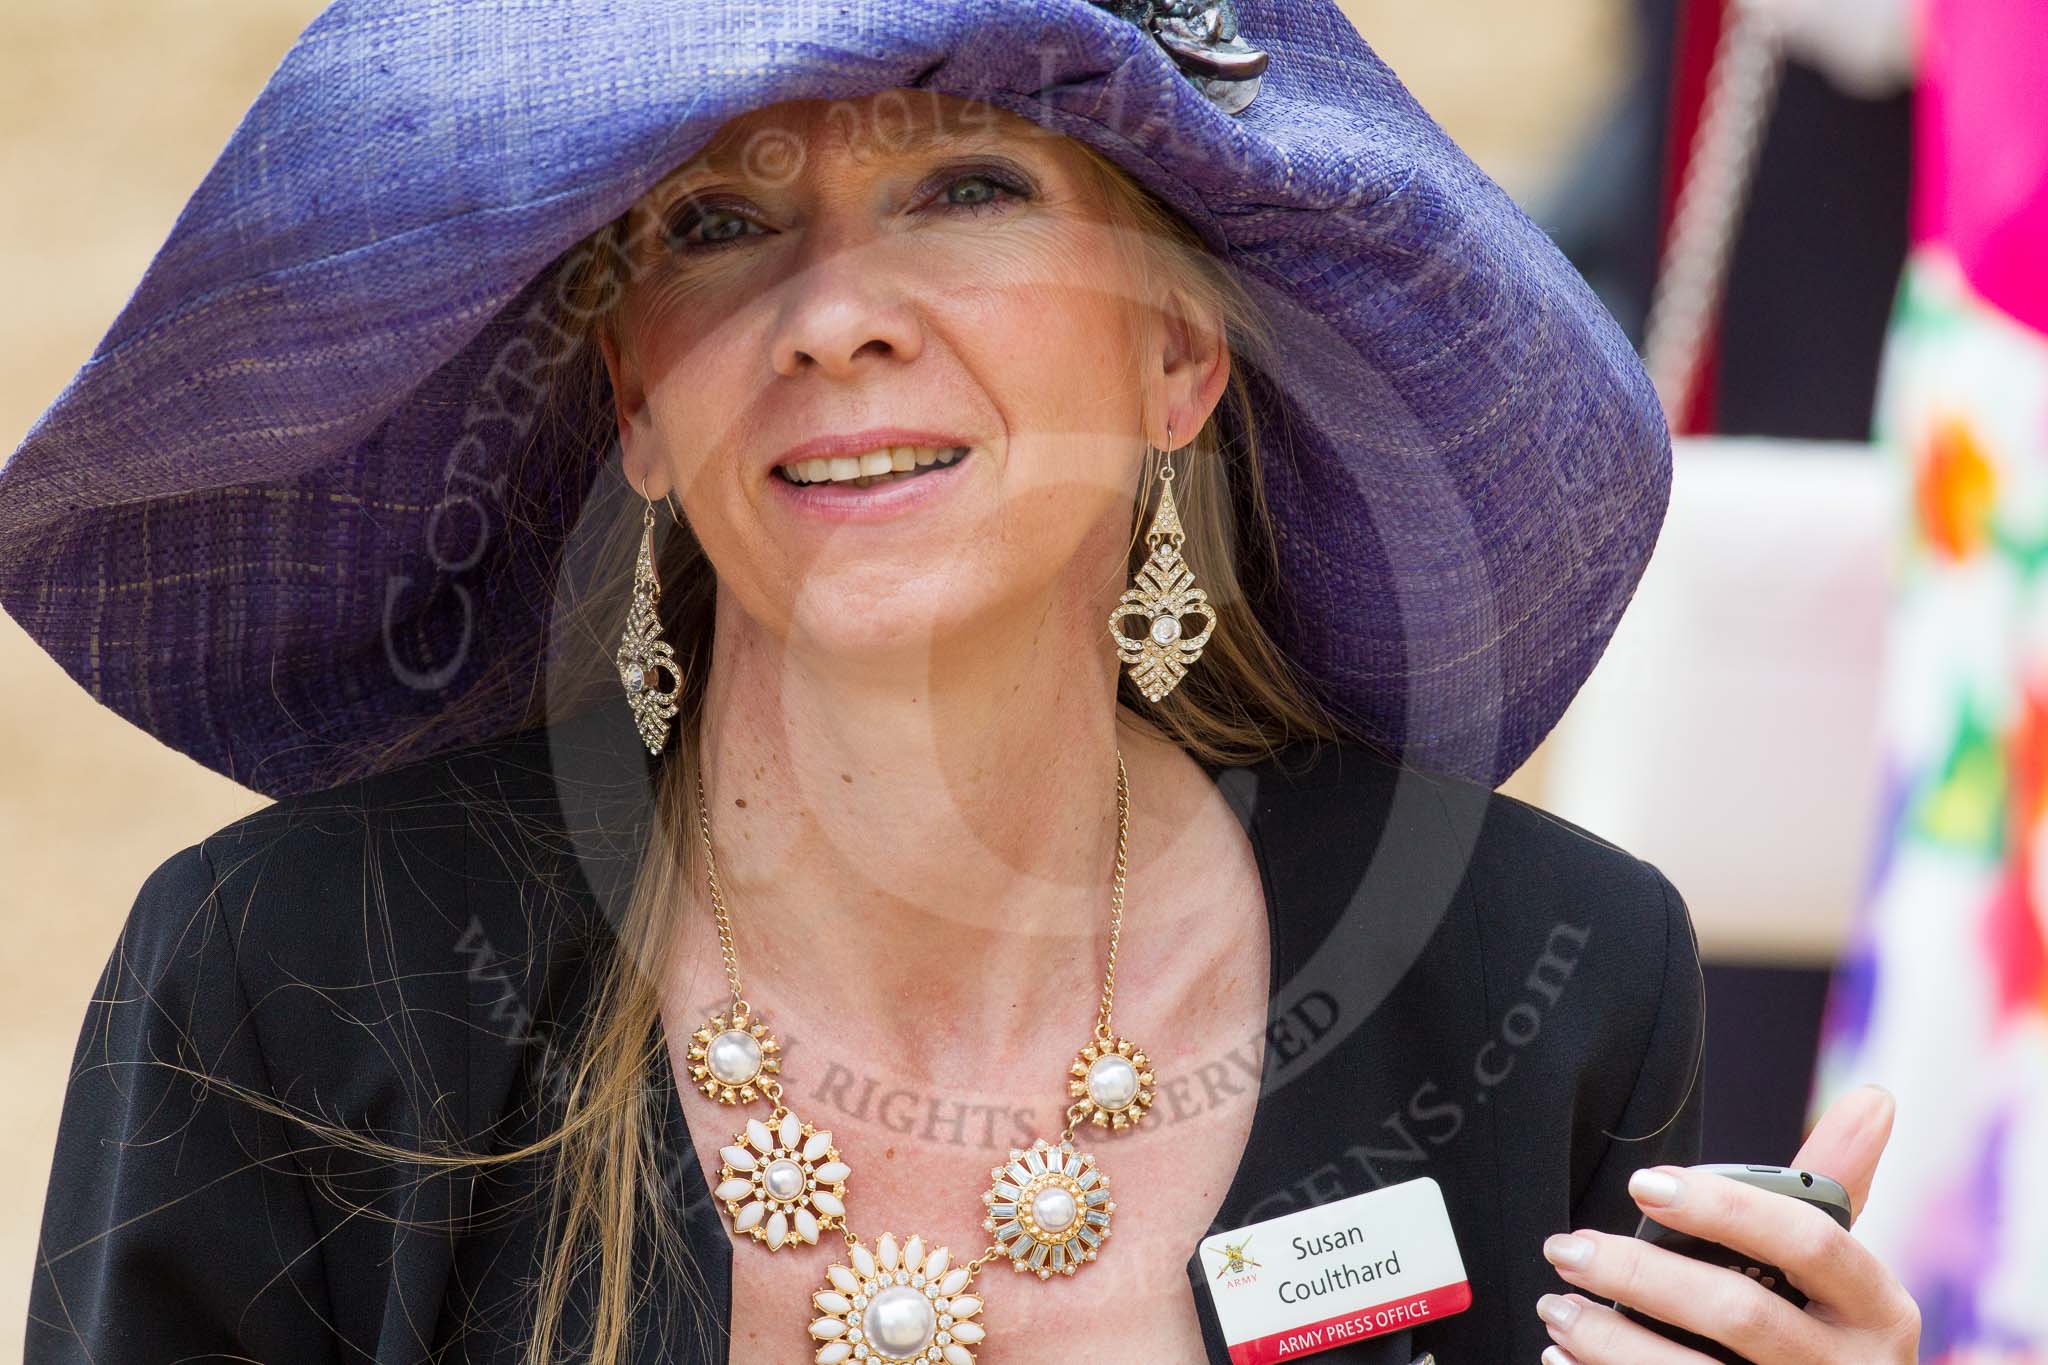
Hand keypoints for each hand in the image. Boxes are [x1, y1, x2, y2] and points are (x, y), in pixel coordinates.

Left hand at [1531, 1084, 1921, 1363]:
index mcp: (1878, 1309)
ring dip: (1612, 1340)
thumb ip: (1831, 1187)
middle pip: (1742, 1314)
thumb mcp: (1841, 1274)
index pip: (1810, 1242)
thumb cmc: (1824, 1334)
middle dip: (1643, 1275)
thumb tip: (1872, 1095)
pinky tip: (1564, 1356)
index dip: (1726, 1209)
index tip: (1643, 1183)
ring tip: (1555, 1305)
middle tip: (1567, 1248)